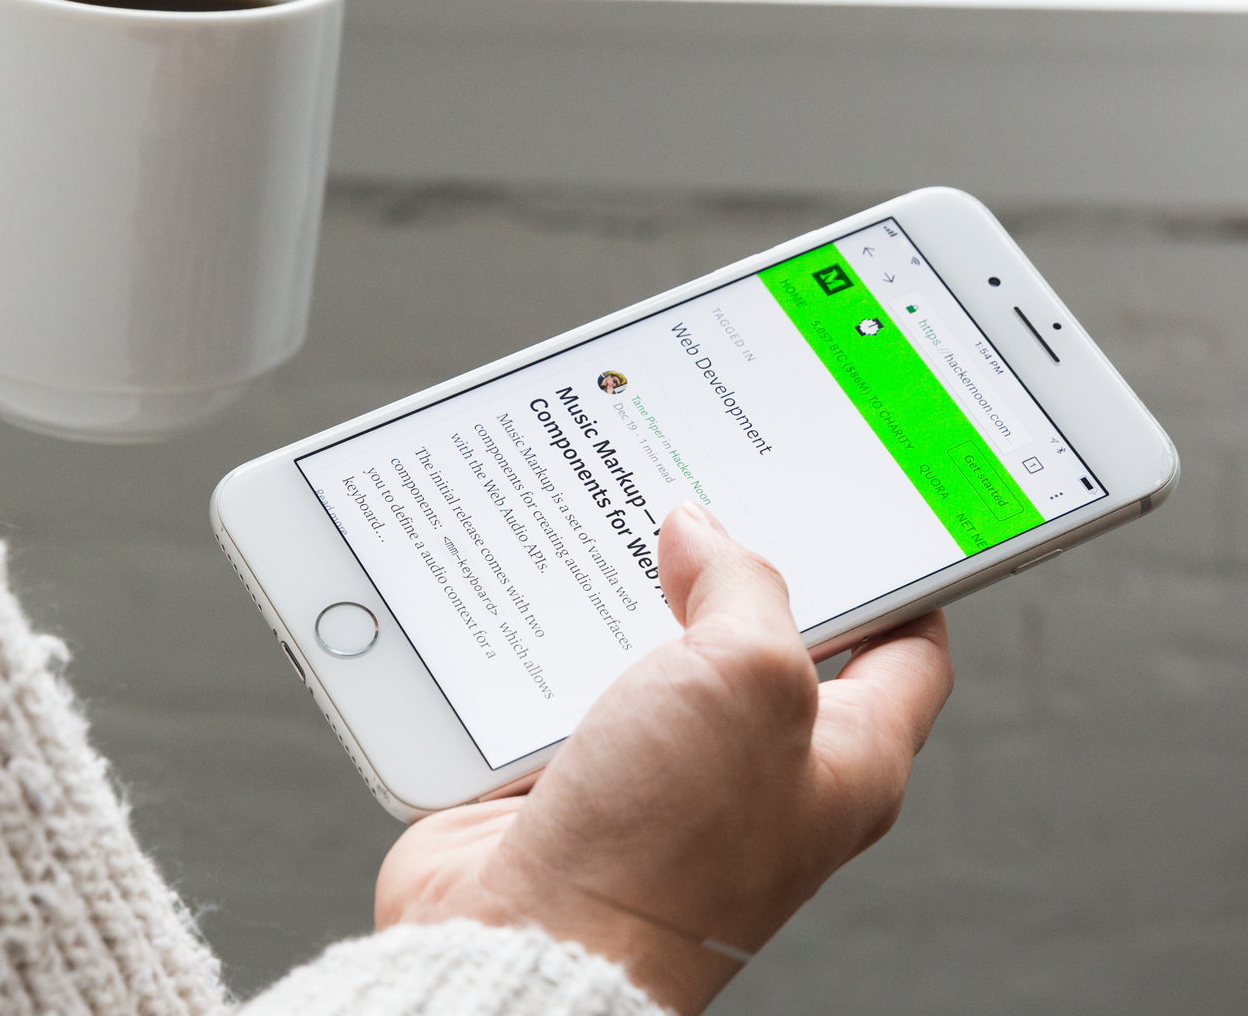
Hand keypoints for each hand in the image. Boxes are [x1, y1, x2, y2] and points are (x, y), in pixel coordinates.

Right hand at [375, 503, 952, 1015]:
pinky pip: (576, 691)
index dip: (901, 578)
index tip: (873, 512)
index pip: (905, 654)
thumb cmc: (665, 850)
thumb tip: (702, 534)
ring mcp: (669, 780)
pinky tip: (541, 603)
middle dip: (736, 566)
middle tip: (712, 494)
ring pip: (661, 656)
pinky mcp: (583, 784)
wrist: (530, 941)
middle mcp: (763, 773)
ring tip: (613, 532)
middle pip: (768, 640)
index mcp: (846, 762)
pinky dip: (557, 646)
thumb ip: (740, 585)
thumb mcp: (746, 677)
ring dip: (632, 600)